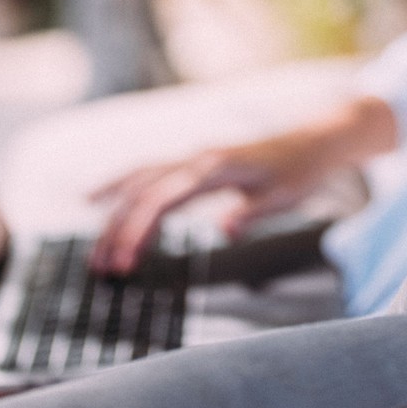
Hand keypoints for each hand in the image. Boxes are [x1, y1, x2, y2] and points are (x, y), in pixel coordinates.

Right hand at [87, 96, 396, 274]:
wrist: (313, 140)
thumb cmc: (299, 171)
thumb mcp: (284, 195)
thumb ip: (251, 211)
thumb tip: (223, 229)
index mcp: (215, 166)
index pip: (162, 199)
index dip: (137, 230)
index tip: (121, 262)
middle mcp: (196, 158)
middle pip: (141, 192)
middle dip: (116, 229)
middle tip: (99, 267)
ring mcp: (192, 158)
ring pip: (139, 181)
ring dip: (113, 212)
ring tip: (93, 248)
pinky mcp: (193, 163)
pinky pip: (148, 173)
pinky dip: (121, 187)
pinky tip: (99, 201)